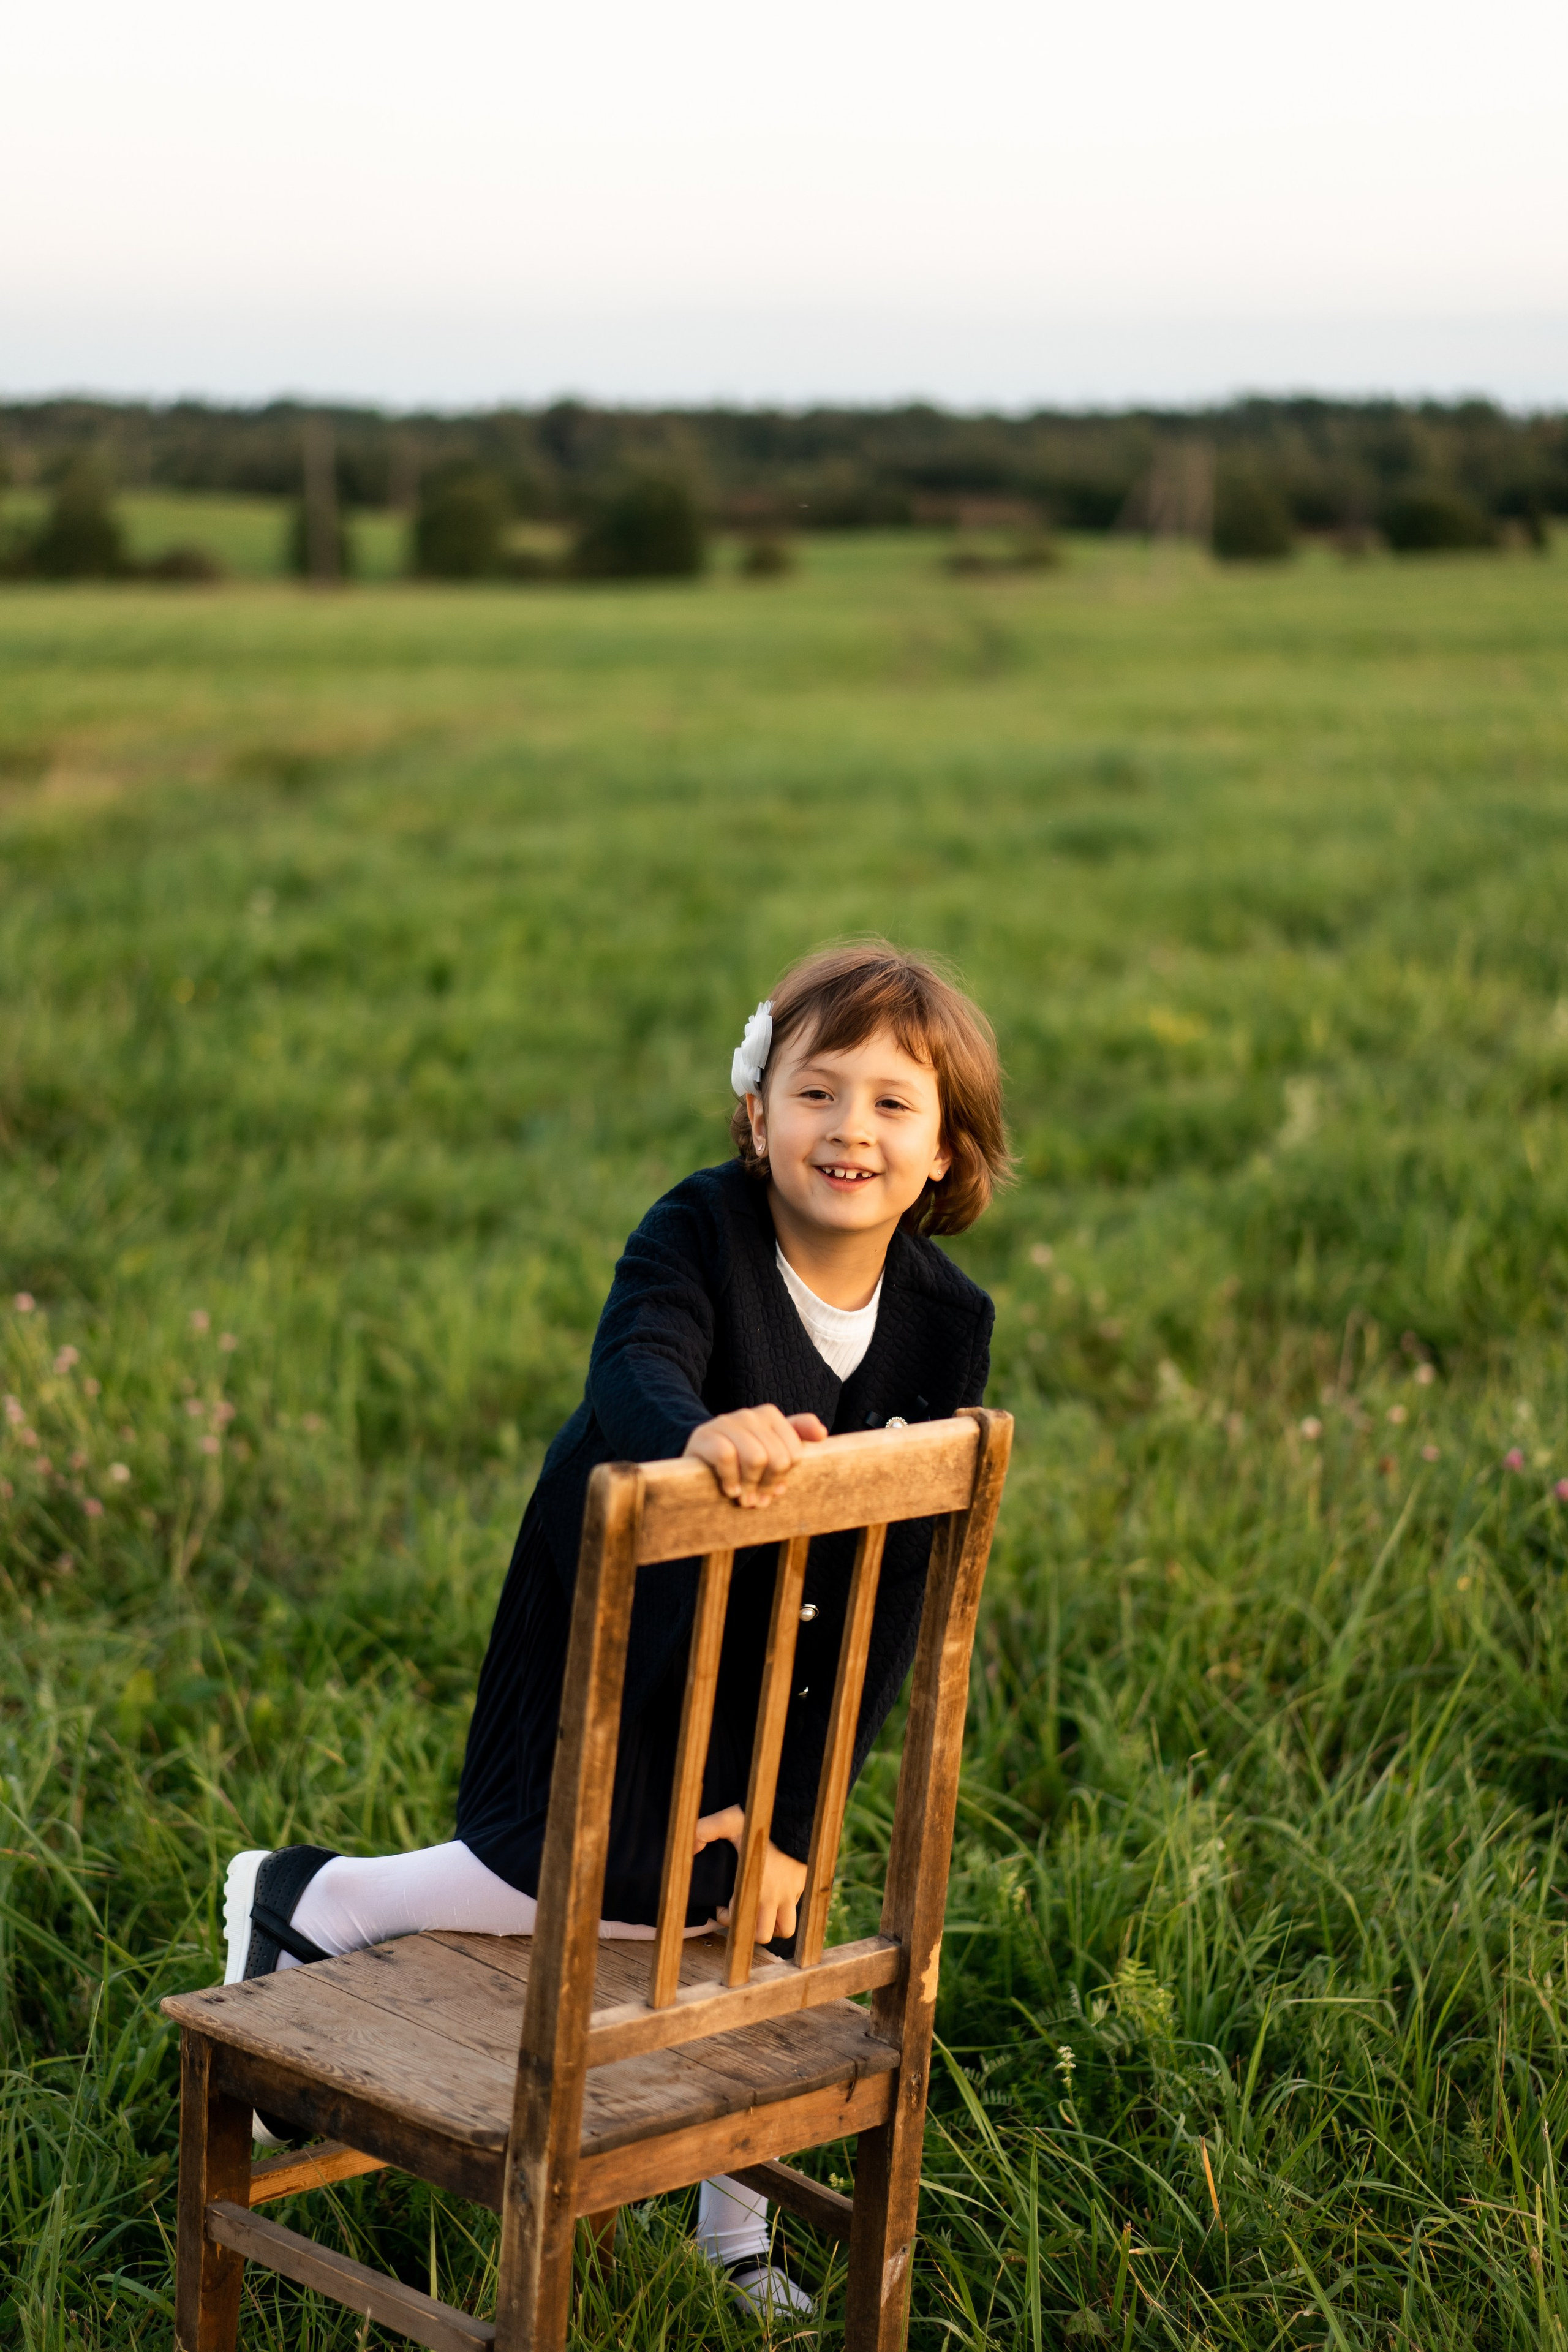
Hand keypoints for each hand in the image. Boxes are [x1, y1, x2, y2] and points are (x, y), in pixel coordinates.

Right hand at [683, 1405, 827, 1507]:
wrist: (697, 1456)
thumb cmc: (739, 1456)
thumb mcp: (770, 1447)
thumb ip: (797, 1437)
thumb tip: (822, 1433)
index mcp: (770, 1415)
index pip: (795, 1452)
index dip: (785, 1477)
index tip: (775, 1489)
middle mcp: (750, 1414)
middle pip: (777, 1457)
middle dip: (769, 1485)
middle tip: (759, 1501)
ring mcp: (726, 1422)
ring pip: (755, 1457)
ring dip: (751, 1486)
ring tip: (745, 1499)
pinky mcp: (705, 1436)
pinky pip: (727, 1457)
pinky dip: (731, 1480)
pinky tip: (730, 1490)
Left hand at [694, 1804, 808, 1944]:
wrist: (797, 1811)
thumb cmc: (760, 1817)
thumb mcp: (729, 1820)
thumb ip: (704, 1830)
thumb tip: (689, 1848)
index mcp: (754, 1885)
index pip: (739, 1923)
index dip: (726, 1919)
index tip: (722, 1904)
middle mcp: (775, 1895)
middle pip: (764, 1935)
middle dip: (750, 1930)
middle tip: (741, 1911)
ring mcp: (791, 1892)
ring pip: (786, 1929)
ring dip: (773, 1925)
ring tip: (760, 1910)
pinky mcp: (803, 1885)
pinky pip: (795, 1909)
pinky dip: (784, 1909)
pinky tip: (773, 1893)